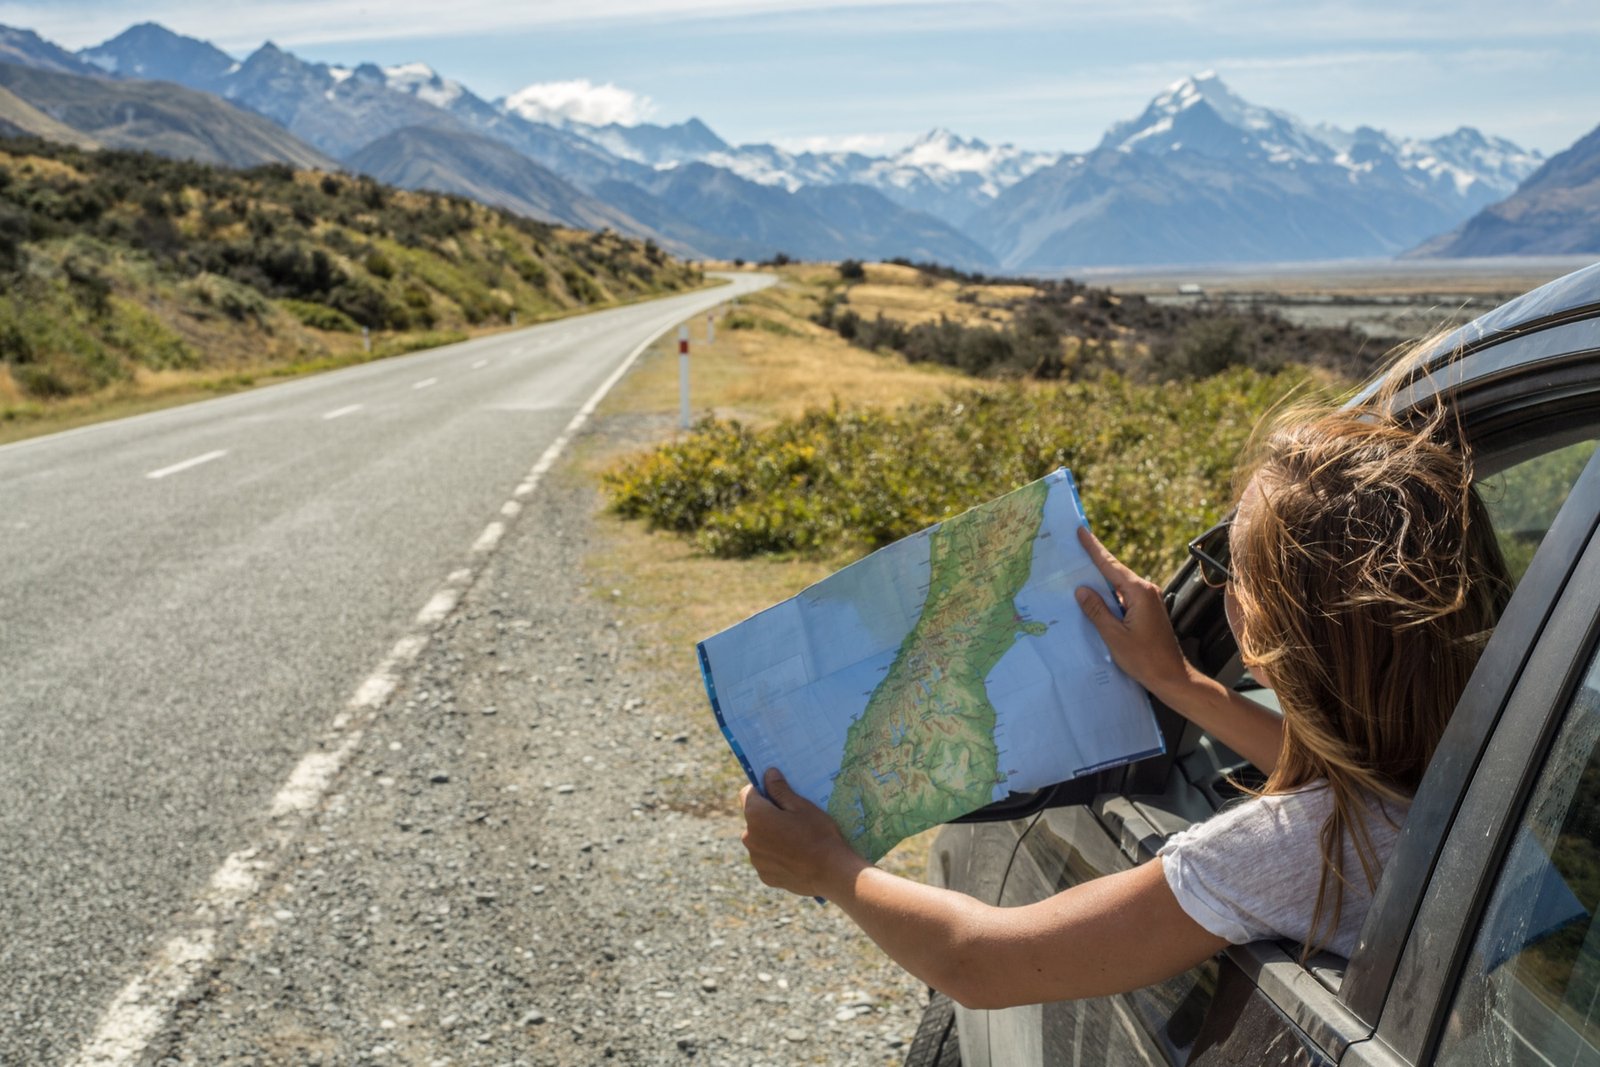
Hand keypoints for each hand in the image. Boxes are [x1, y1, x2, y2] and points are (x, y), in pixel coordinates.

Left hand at [740, 768, 867, 898]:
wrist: (831, 873)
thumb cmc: (818, 834)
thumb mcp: (801, 806)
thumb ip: (780, 789)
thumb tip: (768, 773)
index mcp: (756, 816)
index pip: (747, 793)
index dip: (762, 790)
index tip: (778, 793)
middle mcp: (749, 837)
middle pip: (754, 818)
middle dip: (768, 815)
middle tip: (794, 818)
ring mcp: (756, 859)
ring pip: (759, 840)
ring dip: (771, 836)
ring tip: (797, 839)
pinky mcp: (765, 876)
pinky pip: (766, 859)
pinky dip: (776, 856)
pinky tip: (796, 857)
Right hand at [1074, 526, 1191, 698]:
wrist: (1172, 676)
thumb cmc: (1144, 659)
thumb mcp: (1114, 636)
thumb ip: (1097, 610)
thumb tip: (1082, 590)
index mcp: (1139, 592)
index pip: (1110, 565)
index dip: (1094, 548)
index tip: (1081, 531)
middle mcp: (1146, 591)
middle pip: (1115, 572)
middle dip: (1095, 560)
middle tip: (1075, 546)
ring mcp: (1149, 600)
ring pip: (1119, 585)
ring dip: (1101, 580)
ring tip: (1079, 571)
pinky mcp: (1148, 611)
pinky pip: (1124, 596)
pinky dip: (1109, 594)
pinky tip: (1095, 598)